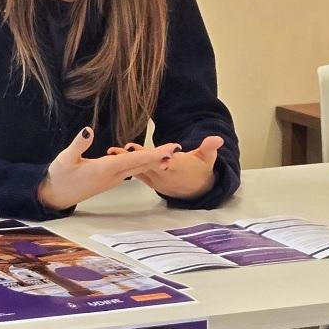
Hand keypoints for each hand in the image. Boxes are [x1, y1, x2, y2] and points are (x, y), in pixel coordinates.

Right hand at [37, 127, 176, 211]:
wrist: (56, 196)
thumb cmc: (59, 176)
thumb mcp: (65, 159)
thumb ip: (78, 144)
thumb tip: (88, 129)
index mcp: (104, 169)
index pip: (133, 159)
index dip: (152, 154)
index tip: (168, 150)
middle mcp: (113, 176)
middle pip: (140, 165)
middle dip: (159, 157)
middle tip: (177, 148)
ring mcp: (113, 179)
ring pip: (138, 169)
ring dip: (153, 161)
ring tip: (169, 153)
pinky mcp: (110, 179)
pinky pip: (131, 170)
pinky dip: (143, 164)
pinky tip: (150, 160)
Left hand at [107, 135, 223, 200]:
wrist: (199, 190)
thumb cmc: (202, 169)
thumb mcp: (208, 157)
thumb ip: (210, 147)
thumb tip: (217, 139)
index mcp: (177, 167)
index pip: (163, 160)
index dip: (152, 156)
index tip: (142, 149)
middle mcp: (164, 175)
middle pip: (146, 164)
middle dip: (133, 157)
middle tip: (118, 150)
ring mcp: (157, 180)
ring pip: (139, 169)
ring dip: (126, 162)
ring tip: (112, 152)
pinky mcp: (153, 182)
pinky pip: (138, 174)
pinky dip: (128, 167)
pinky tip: (116, 160)